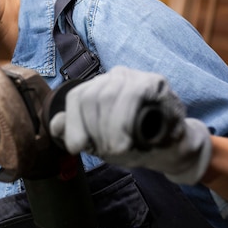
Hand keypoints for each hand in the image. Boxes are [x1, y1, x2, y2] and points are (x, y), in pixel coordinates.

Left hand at [49, 66, 211, 183]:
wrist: (172, 150)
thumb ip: (77, 131)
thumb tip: (55, 125)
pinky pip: (132, 95)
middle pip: (90, 96)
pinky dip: (125, 121)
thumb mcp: (99, 141)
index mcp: (99, 87)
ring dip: (110, 129)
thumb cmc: (135, 143)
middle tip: (108, 150)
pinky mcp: (155, 82)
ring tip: (119, 148)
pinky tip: (128, 139)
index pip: (76, 96)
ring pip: (107, 96)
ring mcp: (135, 76)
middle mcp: (115, 76)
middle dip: (94, 129)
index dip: (73, 123)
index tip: (78, 147)